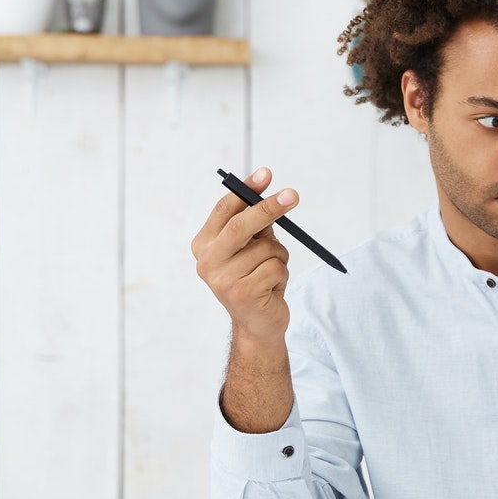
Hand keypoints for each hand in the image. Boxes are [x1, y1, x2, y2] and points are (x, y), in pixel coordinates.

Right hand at [192, 167, 297, 344]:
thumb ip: (256, 224)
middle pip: (241, 226)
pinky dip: (281, 273)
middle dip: (269, 208)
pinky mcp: (241, 294)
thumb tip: (276, 196)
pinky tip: (271, 287)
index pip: (223, 210)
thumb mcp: (252, 247)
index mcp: (204, 244)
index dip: (245, 190)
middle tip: (293, 195)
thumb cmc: (255, 277)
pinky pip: (276, 267)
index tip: (266, 174)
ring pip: (266, 248)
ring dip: (279, 256)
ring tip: (270, 272)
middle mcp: (207, 261)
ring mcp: (222, 279)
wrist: (258, 324)